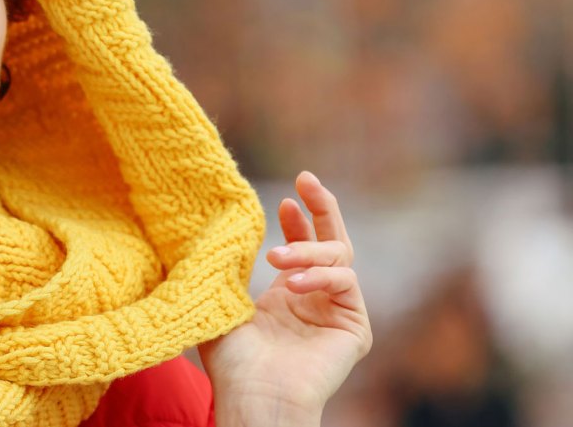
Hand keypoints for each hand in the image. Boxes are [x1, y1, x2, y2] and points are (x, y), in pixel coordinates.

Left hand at [199, 172, 371, 426]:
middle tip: (306, 179)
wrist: (252, 398)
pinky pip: (346, 282)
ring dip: (307, 249)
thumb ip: (228, 264)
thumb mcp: (222, 299)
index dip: (297, 218)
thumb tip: (223, 222)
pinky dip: (320, 275)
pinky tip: (293, 284)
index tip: (283, 198)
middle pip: (333, 241)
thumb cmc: (232, 362)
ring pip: (339, 257)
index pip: (302, 244)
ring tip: (276, 258)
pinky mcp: (355, 327)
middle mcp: (317, 299)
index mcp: (288, 294)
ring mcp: (338, 312)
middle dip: (322, 207)